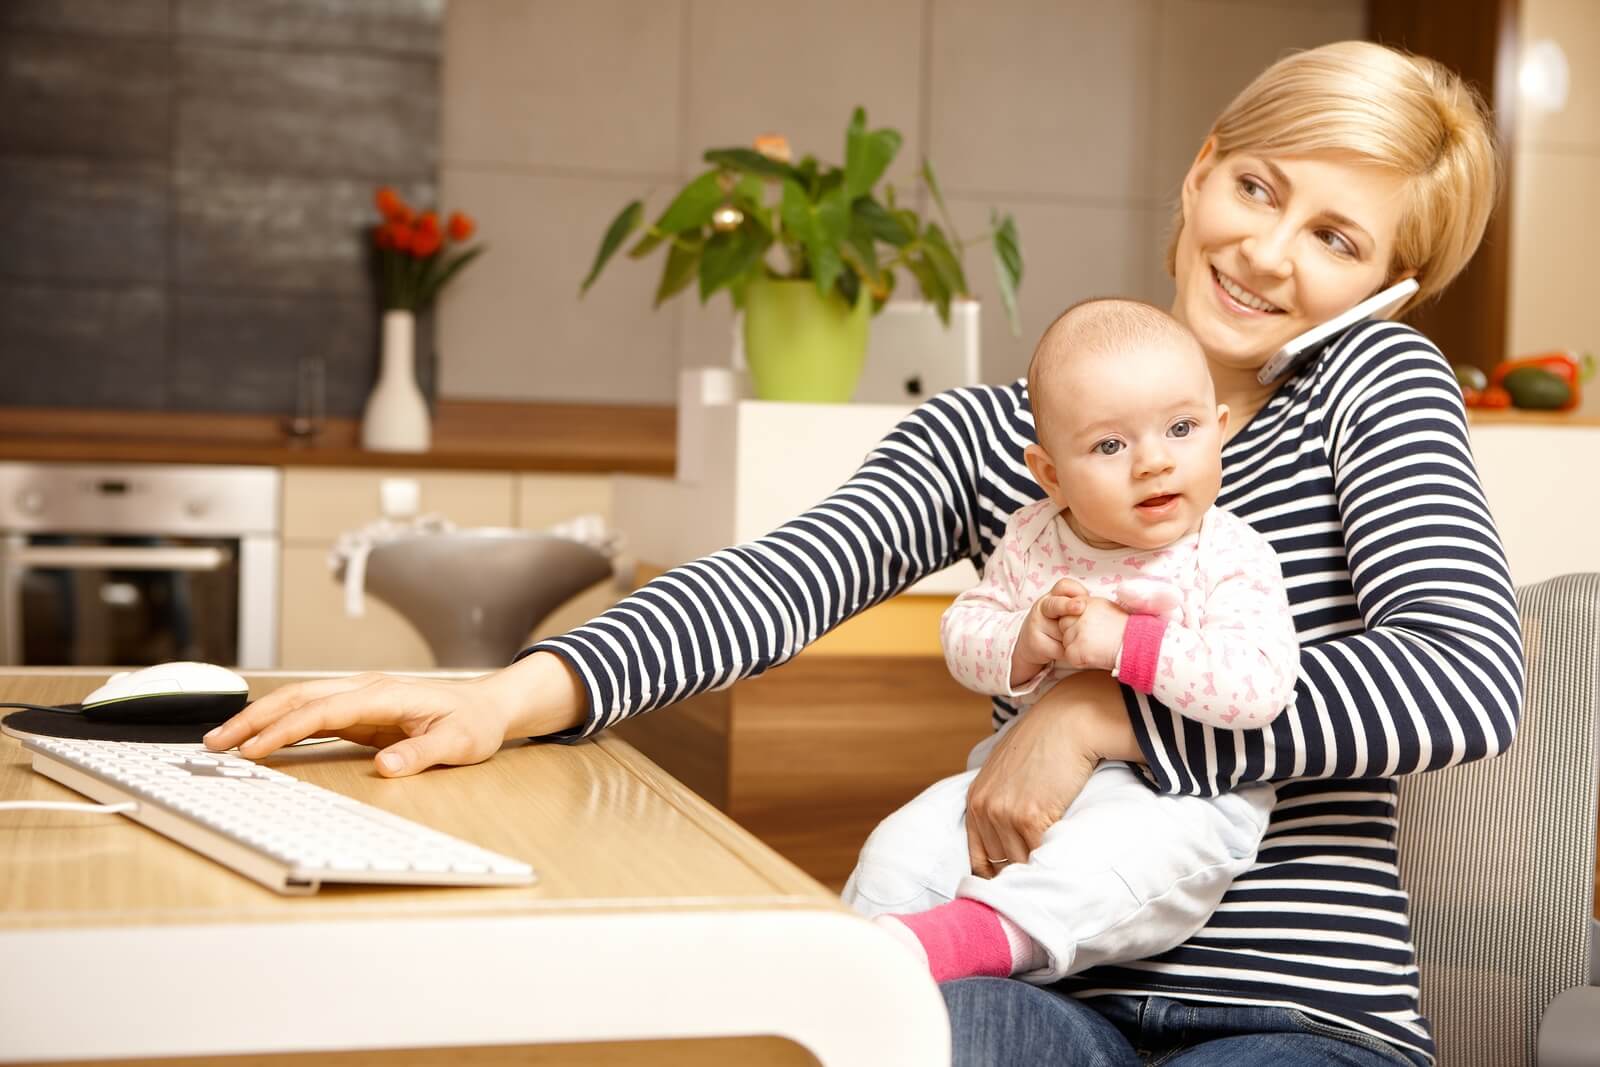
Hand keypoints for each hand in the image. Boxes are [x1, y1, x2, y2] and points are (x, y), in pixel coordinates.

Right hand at [203, 652, 585, 776]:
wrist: (488, 706)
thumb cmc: (475, 722)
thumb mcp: (459, 742)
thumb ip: (422, 753)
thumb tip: (385, 768)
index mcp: (384, 695)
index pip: (323, 711)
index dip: (285, 730)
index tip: (254, 750)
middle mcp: (365, 691)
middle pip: (298, 699)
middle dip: (254, 719)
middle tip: (215, 743)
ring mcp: (359, 699)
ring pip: (299, 702)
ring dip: (260, 719)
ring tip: (223, 740)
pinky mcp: (358, 712)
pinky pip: (311, 716)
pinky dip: (280, 725)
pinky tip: (259, 740)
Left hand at [965, 671, 1141, 877]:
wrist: (1068, 722)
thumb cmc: (1046, 744)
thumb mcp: (1009, 771)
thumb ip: (1004, 801)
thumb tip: (1014, 840)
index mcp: (976, 800)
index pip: (979, 857)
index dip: (997, 877)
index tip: (1014, 890)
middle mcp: (984, 809)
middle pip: (1000, 864)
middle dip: (1019, 878)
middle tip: (1038, 895)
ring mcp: (1004, 814)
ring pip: (1020, 864)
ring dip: (1037, 874)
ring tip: (1054, 886)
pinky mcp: (1029, 817)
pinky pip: (1038, 855)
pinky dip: (1051, 865)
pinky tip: (1064, 870)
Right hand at [1010, 578, 1087, 687]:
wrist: (1031, 644)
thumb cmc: (1055, 625)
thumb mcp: (1065, 612)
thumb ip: (1079, 607)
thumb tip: (1100, 610)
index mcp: (1053, 596)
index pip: (1064, 587)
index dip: (1075, 590)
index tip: (1085, 596)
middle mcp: (1042, 607)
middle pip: (1055, 604)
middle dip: (1068, 605)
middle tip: (1080, 607)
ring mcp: (1036, 625)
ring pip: (1063, 633)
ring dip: (1073, 640)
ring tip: (1070, 640)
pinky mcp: (1035, 643)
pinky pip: (1060, 649)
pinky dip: (1068, 653)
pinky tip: (1066, 650)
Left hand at [1058, 596, 1128, 670]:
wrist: (1138, 645)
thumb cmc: (1126, 629)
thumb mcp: (1106, 608)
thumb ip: (1088, 608)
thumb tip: (1074, 610)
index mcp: (1086, 602)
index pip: (1068, 611)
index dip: (1077, 622)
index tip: (1092, 628)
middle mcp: (1079, 614)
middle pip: (1063, 625)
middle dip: (1074, 633)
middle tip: (1095, 639)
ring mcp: (1077, 631)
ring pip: (1066, 641)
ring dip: (1077, 647)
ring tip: (1098, 647)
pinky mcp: (1076, 649)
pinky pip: (1069, 656)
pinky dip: (1080, 660)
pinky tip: (1095, 656)